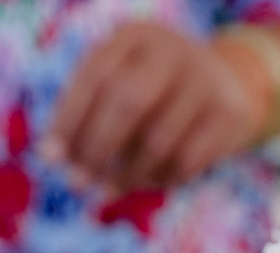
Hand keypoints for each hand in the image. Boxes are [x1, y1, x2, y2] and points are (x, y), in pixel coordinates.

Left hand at [43, 21, 264, 191]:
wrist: (227, 84)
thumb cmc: (153, 89)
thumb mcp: (121, 79)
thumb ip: (87, 109)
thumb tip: (52, 157)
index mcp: (136, 36)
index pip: (96, 76)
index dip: (69, 119)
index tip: (51, 158)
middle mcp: (173, 52)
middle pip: (129, 102)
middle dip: (97, 148)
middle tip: (76, 183)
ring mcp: (205, 83)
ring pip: (158, 140)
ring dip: (126, 174)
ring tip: (107, 190)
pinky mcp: (228, 117)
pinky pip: (186, 161)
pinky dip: (160, 179)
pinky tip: (145, 181)